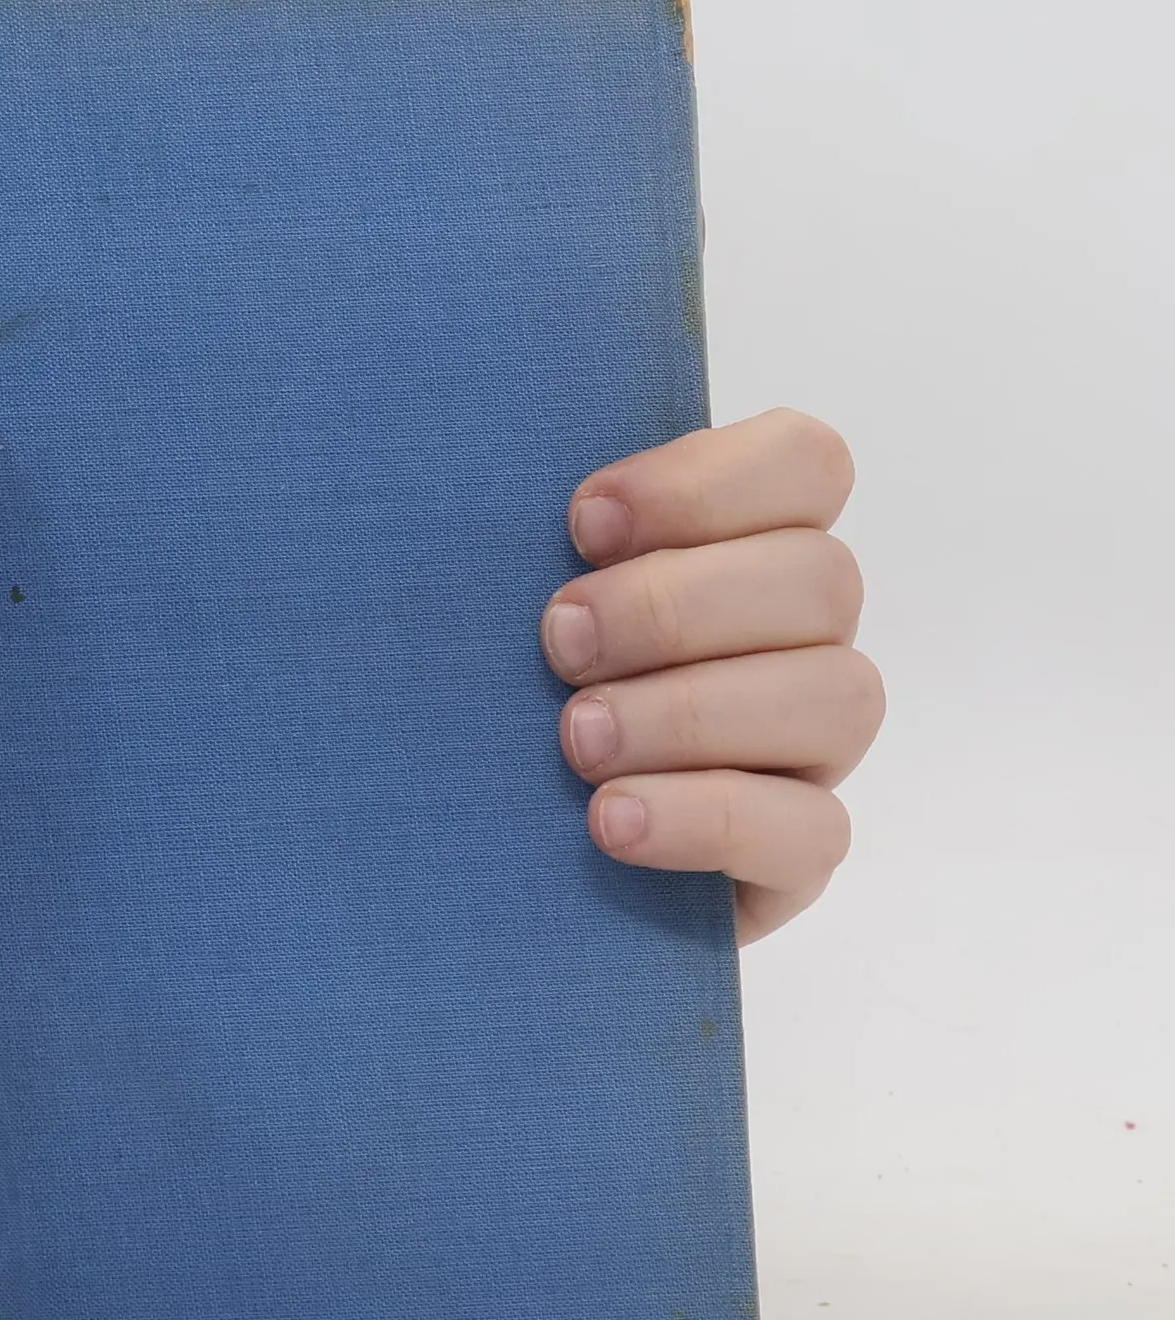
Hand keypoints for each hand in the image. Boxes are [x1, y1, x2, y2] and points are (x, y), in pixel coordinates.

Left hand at [542, 409, 881, 943]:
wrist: (496, 856)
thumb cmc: (499, 696)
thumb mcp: (504, 605)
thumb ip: (529, 544)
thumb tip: (480, 481)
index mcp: (750, 548)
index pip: (805, 464)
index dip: (705, 482)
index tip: (581, 525)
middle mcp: (802, 640)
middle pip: (821, 579)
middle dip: (674, 606)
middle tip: (559, 643)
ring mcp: (813, 750)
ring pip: (838, 696)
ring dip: (691, 710)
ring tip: (577, 739)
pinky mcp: (799, 855)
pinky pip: (811, 830)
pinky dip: (704, 817)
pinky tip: (609, 820)